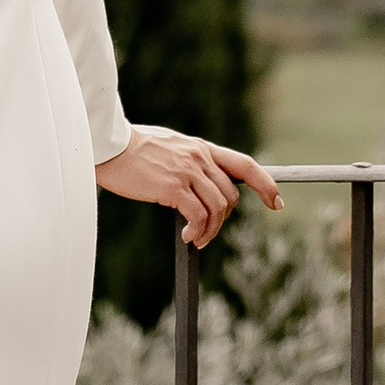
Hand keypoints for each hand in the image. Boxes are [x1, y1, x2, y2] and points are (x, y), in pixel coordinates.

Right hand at [93, 127, 282, 247]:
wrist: (108, 145)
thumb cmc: (132, 150)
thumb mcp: (169, 148)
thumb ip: (189, 162)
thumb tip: (198, 187)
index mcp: (201, 148)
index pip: (244, 165)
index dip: (266, 185)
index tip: (276, 203)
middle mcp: (199, 157)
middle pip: (230, 196)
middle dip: (224, 220)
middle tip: (206, 233)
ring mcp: (188, 171)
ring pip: (217, 208)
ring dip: (210, 231)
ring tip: (195, 239)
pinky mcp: (173, 186)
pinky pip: (198, 216)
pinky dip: (197, 231)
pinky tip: (186, 236)